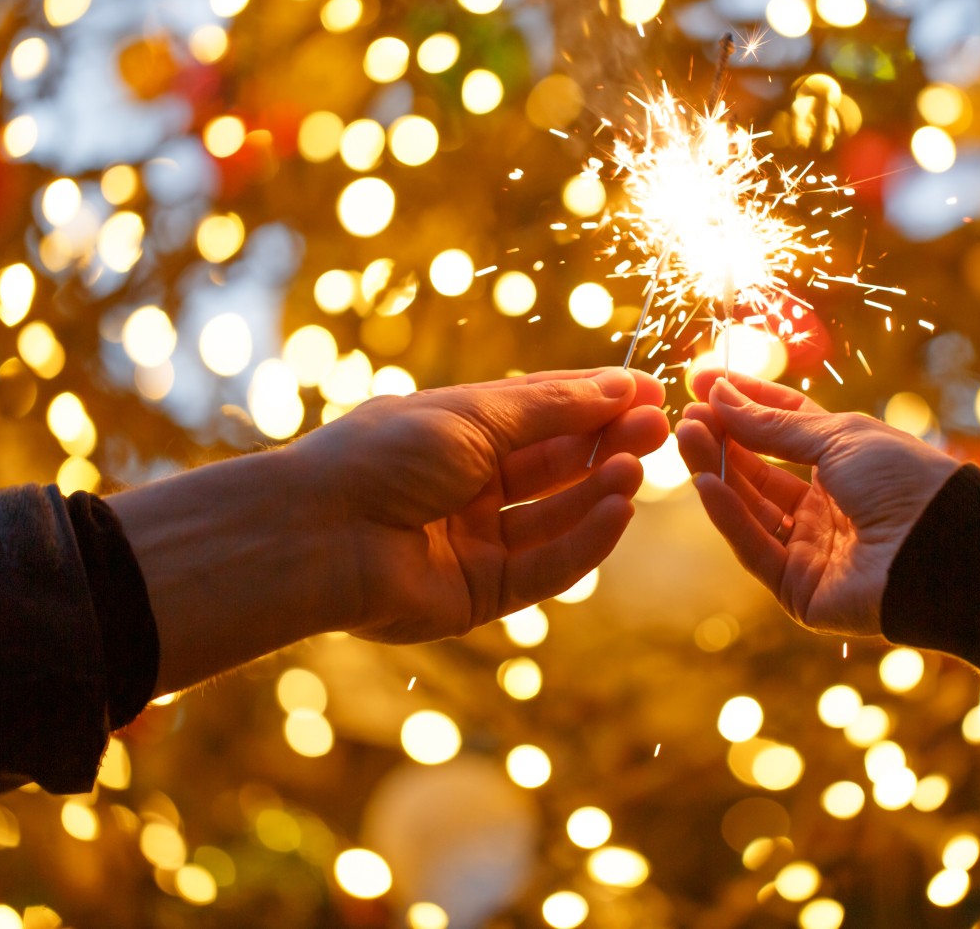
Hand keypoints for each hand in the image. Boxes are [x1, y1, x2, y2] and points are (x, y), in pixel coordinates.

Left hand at [113, 368, 666, 691]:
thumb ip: (554, 408)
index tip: (651, 392)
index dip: (598, 403)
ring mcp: (479, 542)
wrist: (318, 533)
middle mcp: (473, 487)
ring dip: (601, 490)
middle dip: (609, 445)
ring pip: (558, 517)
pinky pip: (548, 568)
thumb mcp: (476, 415)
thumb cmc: (384, 456)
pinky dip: (586, 540)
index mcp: (463, 435)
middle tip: (661, 429)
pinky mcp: (482, 594)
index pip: (546, 415)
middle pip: (558, 466)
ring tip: (637, 468)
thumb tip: (623, 385)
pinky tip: (619, 510)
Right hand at [676, 371, 958, 635]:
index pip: (782, 428)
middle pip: (759, 469)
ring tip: (687, 435)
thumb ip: (775, 424)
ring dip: (716, 471)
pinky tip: (705, 482)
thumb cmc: (904, 480)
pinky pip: (755, 549)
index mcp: (845, 464)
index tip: (704, 382)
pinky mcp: (799, 591)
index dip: (745, 404)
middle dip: (723, 439)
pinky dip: (729, 516)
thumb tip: (722, 395)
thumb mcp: (839, 436)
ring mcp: (811, 550)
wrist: (939, 545)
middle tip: (686, 414)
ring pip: (750, 508)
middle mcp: (826, 507)